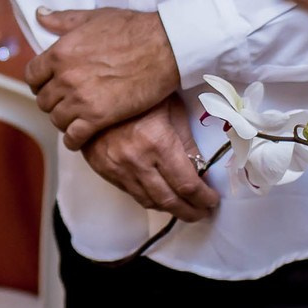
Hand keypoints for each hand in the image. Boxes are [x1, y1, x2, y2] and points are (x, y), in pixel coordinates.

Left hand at [27, 8, 180, 146]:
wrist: (164, 47)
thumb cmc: (132, 29)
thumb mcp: (93, 17)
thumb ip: (62, 19)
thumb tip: (40, 14)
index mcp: (60, 53)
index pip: (32, 75)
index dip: (39, 82)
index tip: (47, 85)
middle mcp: (65, 77)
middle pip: (43, 100)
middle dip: (52, 101)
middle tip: (65, 102)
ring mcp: (80, 99)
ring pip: (56, 119)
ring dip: (64, 120)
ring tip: (74, 117)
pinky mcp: (99, 117)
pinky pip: (74, 136)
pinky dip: (74, 140)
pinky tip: (79, 137)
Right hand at [81, 103, 219, 223]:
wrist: (95, 94)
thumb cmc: (141, 96)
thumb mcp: (173, 111)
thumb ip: (187, 143)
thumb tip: (202, 171)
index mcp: (158, 142)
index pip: (187, 184)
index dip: (203, 198)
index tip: (212, 200)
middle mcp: (137, 160)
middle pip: (169, 200)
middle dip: (190, 211)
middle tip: (202, 213)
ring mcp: (118, 168)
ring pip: (149, 202)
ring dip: (170, 209)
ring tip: (185, 208)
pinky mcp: (105, 171)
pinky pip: (132, 193)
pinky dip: (150, 199)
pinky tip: (161, 196)